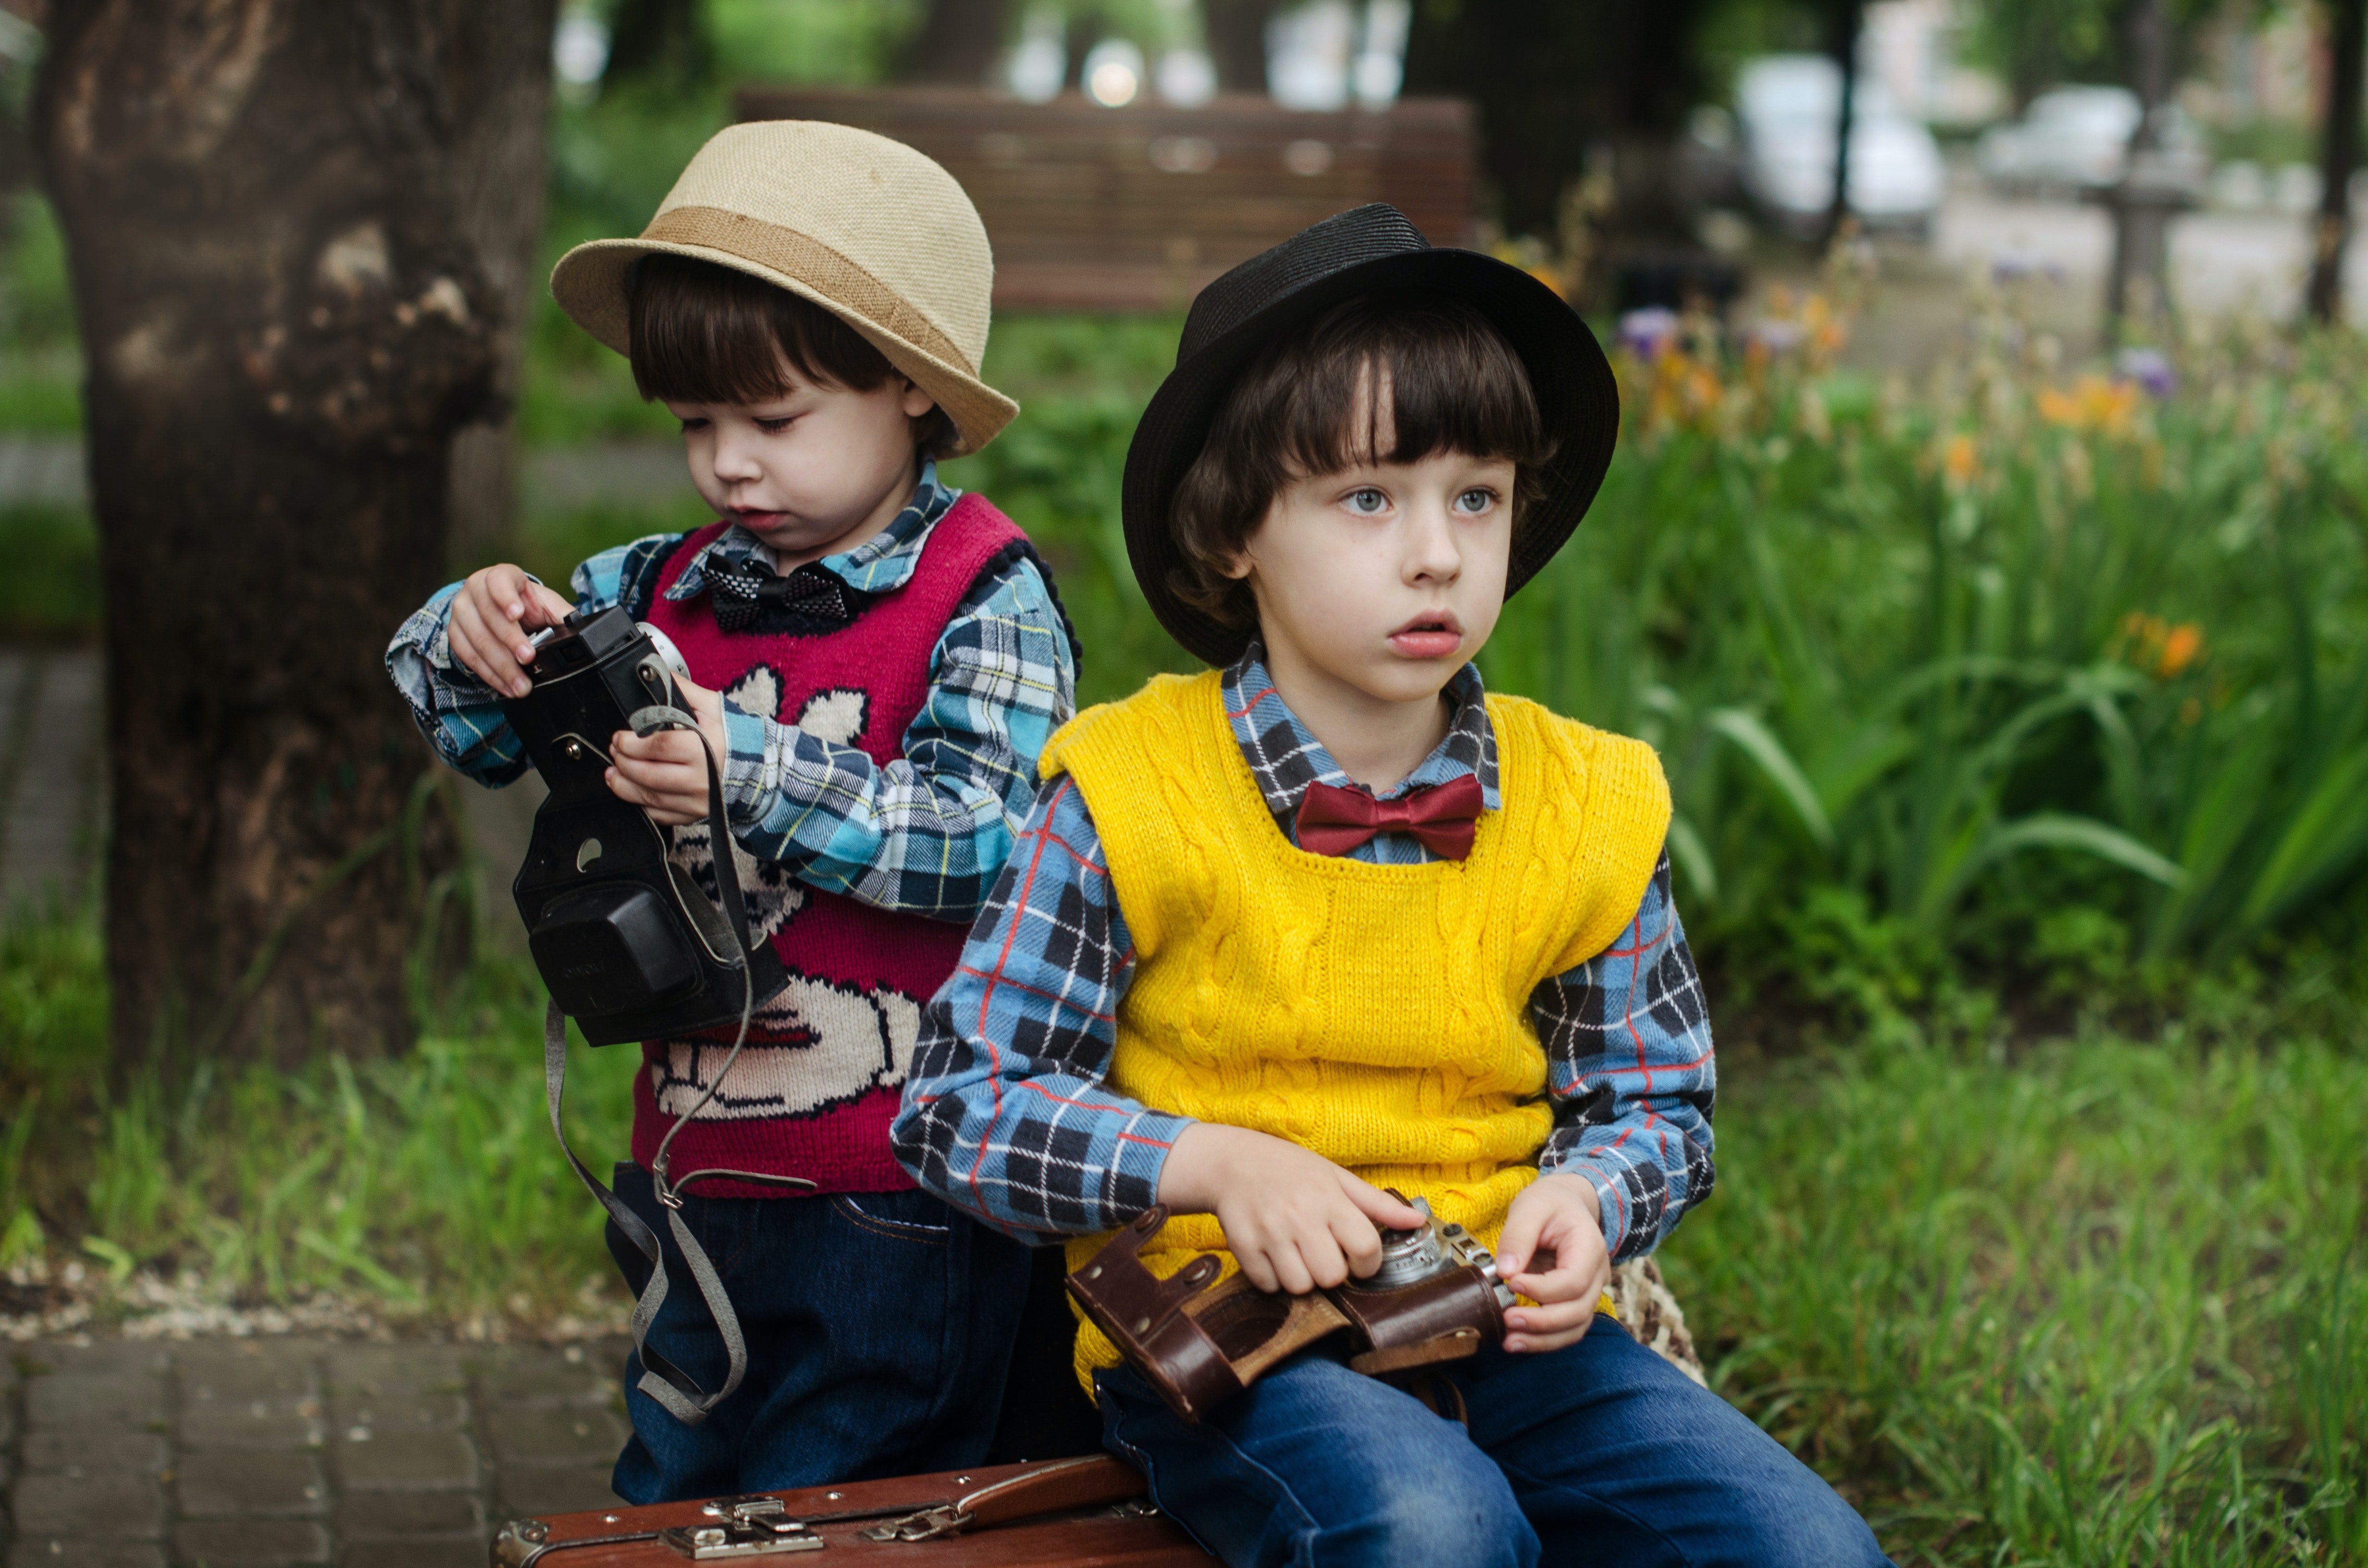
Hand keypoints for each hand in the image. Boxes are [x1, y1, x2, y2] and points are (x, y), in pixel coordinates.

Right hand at [447, 564, 573, 697]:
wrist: (501, 610)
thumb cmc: (526, 605)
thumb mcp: (547, 604)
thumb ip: (562, 614)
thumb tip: (583, 632)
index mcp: (501, 576)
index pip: (499, 580)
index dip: (506, 596)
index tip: (518, 613)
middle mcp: (476, 588)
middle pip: (488, 615)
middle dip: (509, 641)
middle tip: (527, 659)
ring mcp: (462, 610)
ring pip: (476, 639)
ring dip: (500, 666)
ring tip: (520, 685)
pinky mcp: (454, 632)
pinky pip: (467, 656)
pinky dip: (488, 674)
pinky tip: (505, 686)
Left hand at [606, 678, 729, 825]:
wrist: (761, 768)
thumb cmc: (735, 736)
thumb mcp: (712, 706)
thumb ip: (681, 690)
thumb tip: (654, 673)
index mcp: (702, 749)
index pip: (657, 747)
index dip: (631, 744)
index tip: (619, 738)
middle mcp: (699, 779)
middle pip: (647, 775)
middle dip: (623, 762)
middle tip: (615, 751)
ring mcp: (696, 801)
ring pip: (648, 798)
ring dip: (624, 785)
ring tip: (614, 772)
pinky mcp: (694, 815)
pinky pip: (660, 815)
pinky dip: (641, 805)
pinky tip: (633, 791)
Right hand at [1156, 1124, 1424, 1294]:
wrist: (1232, 1161)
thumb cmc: (1291, 1169)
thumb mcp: (1337, 1177)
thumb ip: (1378, 1204)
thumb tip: (1417, 1221)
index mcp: (1329, 1199)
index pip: (1366, 1249)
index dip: (1368, 1264)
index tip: (1358, 1258)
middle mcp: (1300, 1215)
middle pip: (1332, 1276)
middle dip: (1333, 1273)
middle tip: (1323, 1255)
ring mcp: (1269, 1232)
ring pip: (1300, 1286)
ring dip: (1303, 1278)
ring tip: (1297, 1255)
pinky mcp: (1243, 1245)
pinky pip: (1268, 1286)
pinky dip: (1273, 1279)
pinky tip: (1274, 1256)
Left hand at [1494, 1173, 1609, 1353]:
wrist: (1565, 1204)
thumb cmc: (1550, 1204)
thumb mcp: (1531, 1207)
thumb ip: (1518, 1236)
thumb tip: (1505, 1271)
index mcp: (1589, 1247)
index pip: (1573, 1280)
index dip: (1542, 1289)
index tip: (1511, 1283)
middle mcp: (1597, 1274)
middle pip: (1578, 1310)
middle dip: (1542, 1321)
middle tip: (1507, 1319)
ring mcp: (1589, 1291)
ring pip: (1575, 1327)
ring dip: (1543, 1339)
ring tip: (1510, 1341)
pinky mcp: (1575, 1302)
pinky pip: (1567, 1330)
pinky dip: (1545, 1340)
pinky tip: (1519, 1341)